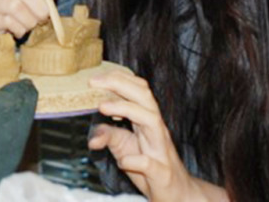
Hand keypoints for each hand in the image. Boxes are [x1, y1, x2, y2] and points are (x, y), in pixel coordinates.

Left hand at [88, 70, 215, 201]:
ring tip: (102, 107)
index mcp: (147, 121)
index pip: (139, 91)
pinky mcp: (162, 173)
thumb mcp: (123, 148)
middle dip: (120, 84)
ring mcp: (161, 150)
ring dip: (127, 109)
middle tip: (94, 82)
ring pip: (151, 120)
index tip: (95, 78)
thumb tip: (91, 137)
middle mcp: (156, 130)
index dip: (119, 79)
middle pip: (145, 98)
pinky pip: (151, 163)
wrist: (177, 195)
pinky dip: (136, 159)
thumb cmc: (149, 166)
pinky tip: (122, 161)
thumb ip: (108, 136)